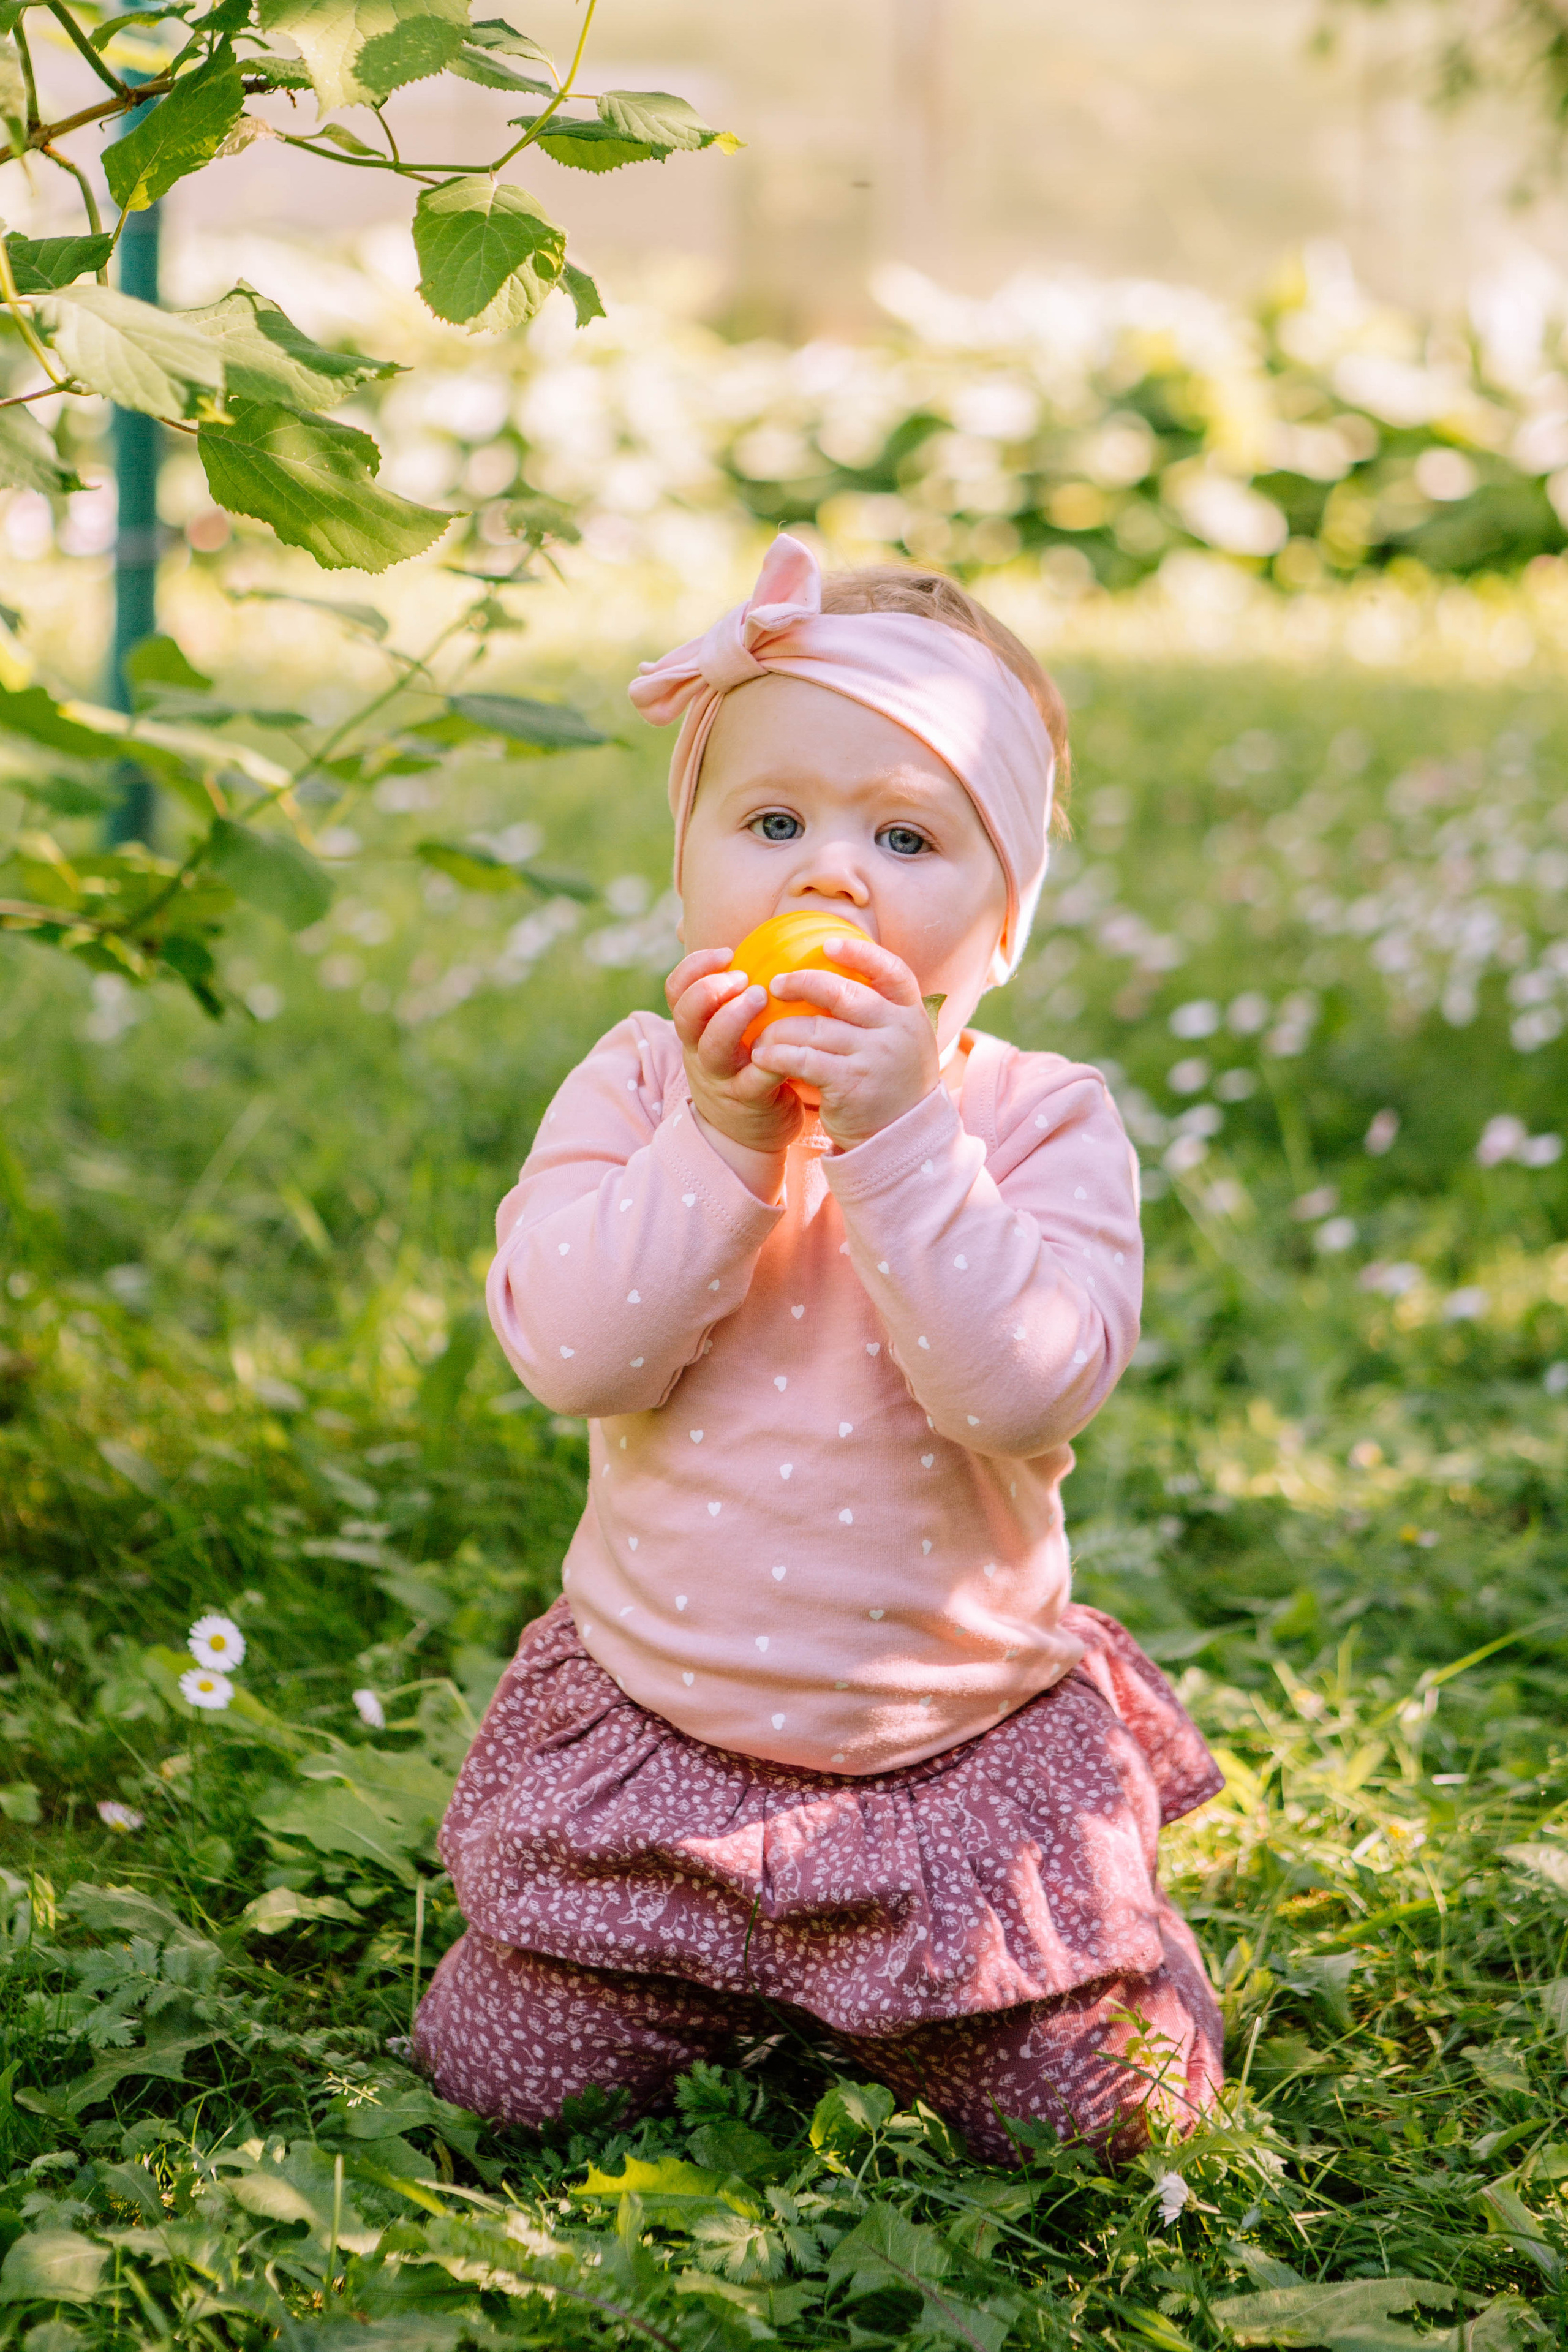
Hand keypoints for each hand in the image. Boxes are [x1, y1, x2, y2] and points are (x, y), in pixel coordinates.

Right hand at [665, 947, 804, 1194]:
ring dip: (733, 1017)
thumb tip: (765, 941)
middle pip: (686, 1016)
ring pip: (714, 1047)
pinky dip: (771, 1058)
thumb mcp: (728, 1033)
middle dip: (708, 990)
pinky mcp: (749, 1100)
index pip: (676, 992)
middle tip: (741, 976)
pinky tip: (789, 1041)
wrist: (746, 1132)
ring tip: (760, 996)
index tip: (726, 952)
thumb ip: (735, 996)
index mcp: (696, 1029)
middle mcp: (700, 1051)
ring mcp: (722, 1077)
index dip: (694, 968)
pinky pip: (756, 1078)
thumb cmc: (745, 1066)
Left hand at [749, 933, 939, 1148]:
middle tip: (776, 985)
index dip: (859, 953)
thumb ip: (879, 1014)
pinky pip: (804, 1059)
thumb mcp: (900, 1044)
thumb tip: (837, 977)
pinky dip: (778, 1055)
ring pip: (815, 1028)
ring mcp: (874, 1057)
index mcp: (910, 1014)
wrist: (901, 1139)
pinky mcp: (850, 1083)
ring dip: (780, 1029)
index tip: (828, 943)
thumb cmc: (889, 1084)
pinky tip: (762, 1056)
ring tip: (761, 1035)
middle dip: (803, 983)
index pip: (891, 970)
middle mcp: (896, 1031)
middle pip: (843, 993)